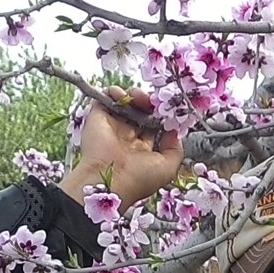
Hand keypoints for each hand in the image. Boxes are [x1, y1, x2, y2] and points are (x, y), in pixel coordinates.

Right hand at [58, 86, 183, 205]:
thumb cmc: (139, 178)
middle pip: (142, 111)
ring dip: (135, 95)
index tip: (168, 109)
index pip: (154, 124)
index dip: (162, 114)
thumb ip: (175, 148)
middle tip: (154, 101)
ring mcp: (113, 126)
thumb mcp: (168, 167)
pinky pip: (106, 98)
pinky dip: (114, 92)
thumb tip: (175, 130)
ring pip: (126, 102)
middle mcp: (128, 137)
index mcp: (143, 148)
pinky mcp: (98, 117)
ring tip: (138, 97)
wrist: (108, 180)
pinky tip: (123, 95)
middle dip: (150, 103)